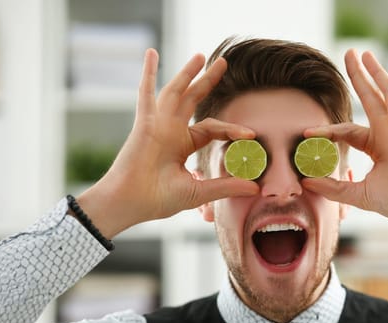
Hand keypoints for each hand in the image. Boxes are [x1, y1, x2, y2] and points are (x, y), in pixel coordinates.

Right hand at [77, 49, 258, 237]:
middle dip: (208, 81)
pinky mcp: (145, 122)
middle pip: (193, 99)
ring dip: (187, 72)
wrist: (131, 203)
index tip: (250, 134)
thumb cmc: (158, 199)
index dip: (231, 128)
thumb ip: (226, 186)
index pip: (211, 128)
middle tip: (223, 62)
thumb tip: (255, 188)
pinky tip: (152, 53)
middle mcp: (171, 131)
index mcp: (182, 145)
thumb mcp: (200, 191)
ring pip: (175, 91)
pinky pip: (146, 92)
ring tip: (202, 56)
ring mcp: (158, 124)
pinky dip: (148, 72)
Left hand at [302, 49, 387, 227]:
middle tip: (348, 54)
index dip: (328, 130)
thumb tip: (306, 183)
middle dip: (358, 76)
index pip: (347, 130)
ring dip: (376, 70)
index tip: (308, 133)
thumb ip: (334, 188)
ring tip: (364, 52)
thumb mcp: (360, 194)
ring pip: (386, 89)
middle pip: (368, 96)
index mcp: (376, 145)